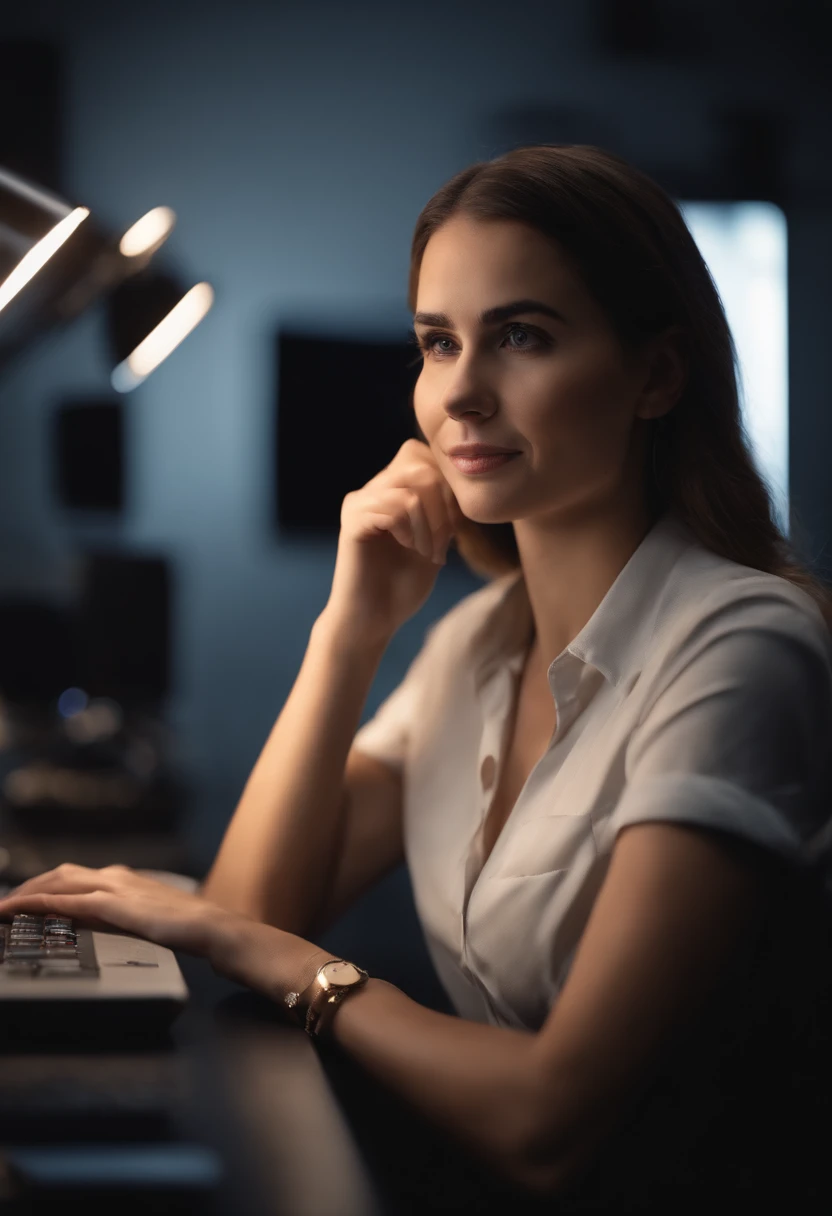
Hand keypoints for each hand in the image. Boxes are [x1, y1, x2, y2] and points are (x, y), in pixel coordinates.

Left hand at [0, 863, 227, 956]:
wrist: (212, 927)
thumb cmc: (190, 929)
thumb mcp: (153, 919)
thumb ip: (133, 917)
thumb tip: (121, 928)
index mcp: (127, 879)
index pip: (78, 876)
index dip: (49, 885)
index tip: (29, 897)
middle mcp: (117, 876)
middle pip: (62, 873)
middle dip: (31, 885)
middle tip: (8, 902)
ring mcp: (115, 888)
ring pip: (59, 881)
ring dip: (28, 892)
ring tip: (6, 906)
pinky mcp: (114, 905)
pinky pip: (67, 901)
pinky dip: (39, 903)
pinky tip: (21, 909)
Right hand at [323, 437, 465, 643]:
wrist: (373, 620)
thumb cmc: (402, 586)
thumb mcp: (435, 541)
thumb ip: (443, 509)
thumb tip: (458, 482)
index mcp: (389, 492)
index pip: (423, 456)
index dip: (447, 489)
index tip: (452, 530)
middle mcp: (371, 491)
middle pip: (419, 466)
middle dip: (442, 505)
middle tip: (441, 544)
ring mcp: (359, 504)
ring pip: (410, 489)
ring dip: (429, 525)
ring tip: (427, 553)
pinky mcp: (352, 522)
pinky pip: (394, 509)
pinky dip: (410, 531)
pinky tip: (408, 550)